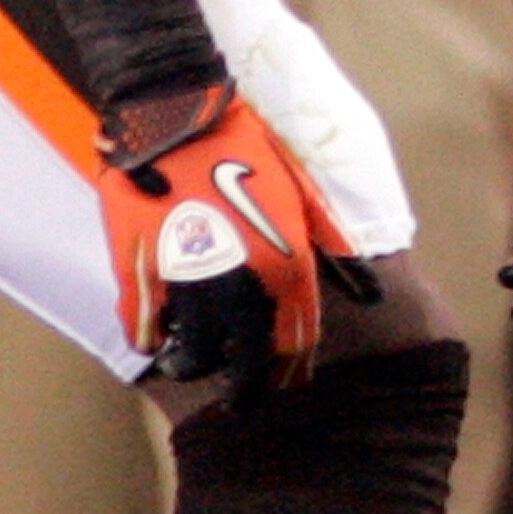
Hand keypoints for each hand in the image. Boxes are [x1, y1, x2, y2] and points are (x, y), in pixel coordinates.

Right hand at [99, 79, 341, 405]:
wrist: (173, 111)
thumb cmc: (243, 144)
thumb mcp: (302, 190)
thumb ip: (333, 243)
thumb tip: (372, 290)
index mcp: (285, 266)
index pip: (295, 344)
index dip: (292, 371)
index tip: (289, 384)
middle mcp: (241, 285)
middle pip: (245, 366)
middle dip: (246, 390)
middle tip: (241, 402)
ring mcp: (188, 283)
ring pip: (193, 354)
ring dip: (195, 364)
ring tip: (193, 364)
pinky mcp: (140, 271)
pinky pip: (143, 328)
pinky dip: (149, 339)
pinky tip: (153, 340)